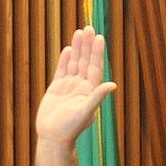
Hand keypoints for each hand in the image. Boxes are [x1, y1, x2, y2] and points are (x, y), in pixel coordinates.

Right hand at [36, 26, 117, 146]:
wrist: (53, 138)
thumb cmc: (70, 128)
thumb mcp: (85, 112)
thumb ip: (97, 97)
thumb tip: (113, 85)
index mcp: (90, 91)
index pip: (95, 67)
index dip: (97, 52)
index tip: (99, 37)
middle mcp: (81, 87)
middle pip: (85, 61)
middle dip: (87, 45)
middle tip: (89, 28)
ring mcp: (69, 87)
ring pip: (74, 63)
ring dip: (77, 48)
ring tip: (79, 32)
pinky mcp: (57, 89)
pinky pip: (62, 70)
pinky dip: (65, 60)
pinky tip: (68, 49)